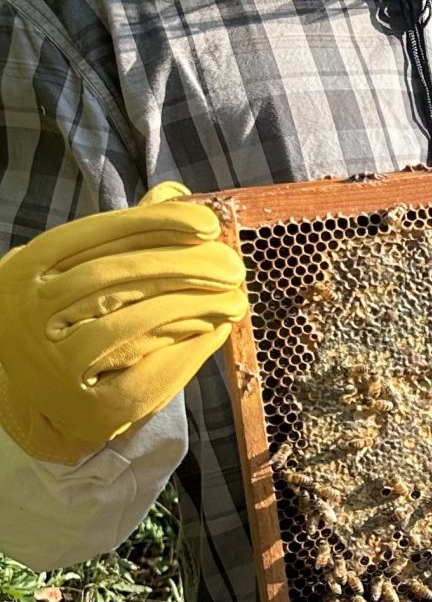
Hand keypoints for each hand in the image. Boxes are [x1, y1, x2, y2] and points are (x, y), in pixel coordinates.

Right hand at [0, 183, 249, 464]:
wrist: (35, 401)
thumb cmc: (64, 321)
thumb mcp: (75, 271)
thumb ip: (123, 234)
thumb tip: (175, 193)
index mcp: (26, 269)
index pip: (99, 233)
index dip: (158, 223)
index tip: (207, 223)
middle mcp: (28, 314)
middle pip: (119, 275)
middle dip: (186, 265)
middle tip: (232, 265)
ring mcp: (53, 364)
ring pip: (135, 322)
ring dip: (195, 305)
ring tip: (234, 297)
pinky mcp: (89, 408)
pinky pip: (148, 374)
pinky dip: (189, 349)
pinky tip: (216, 330)